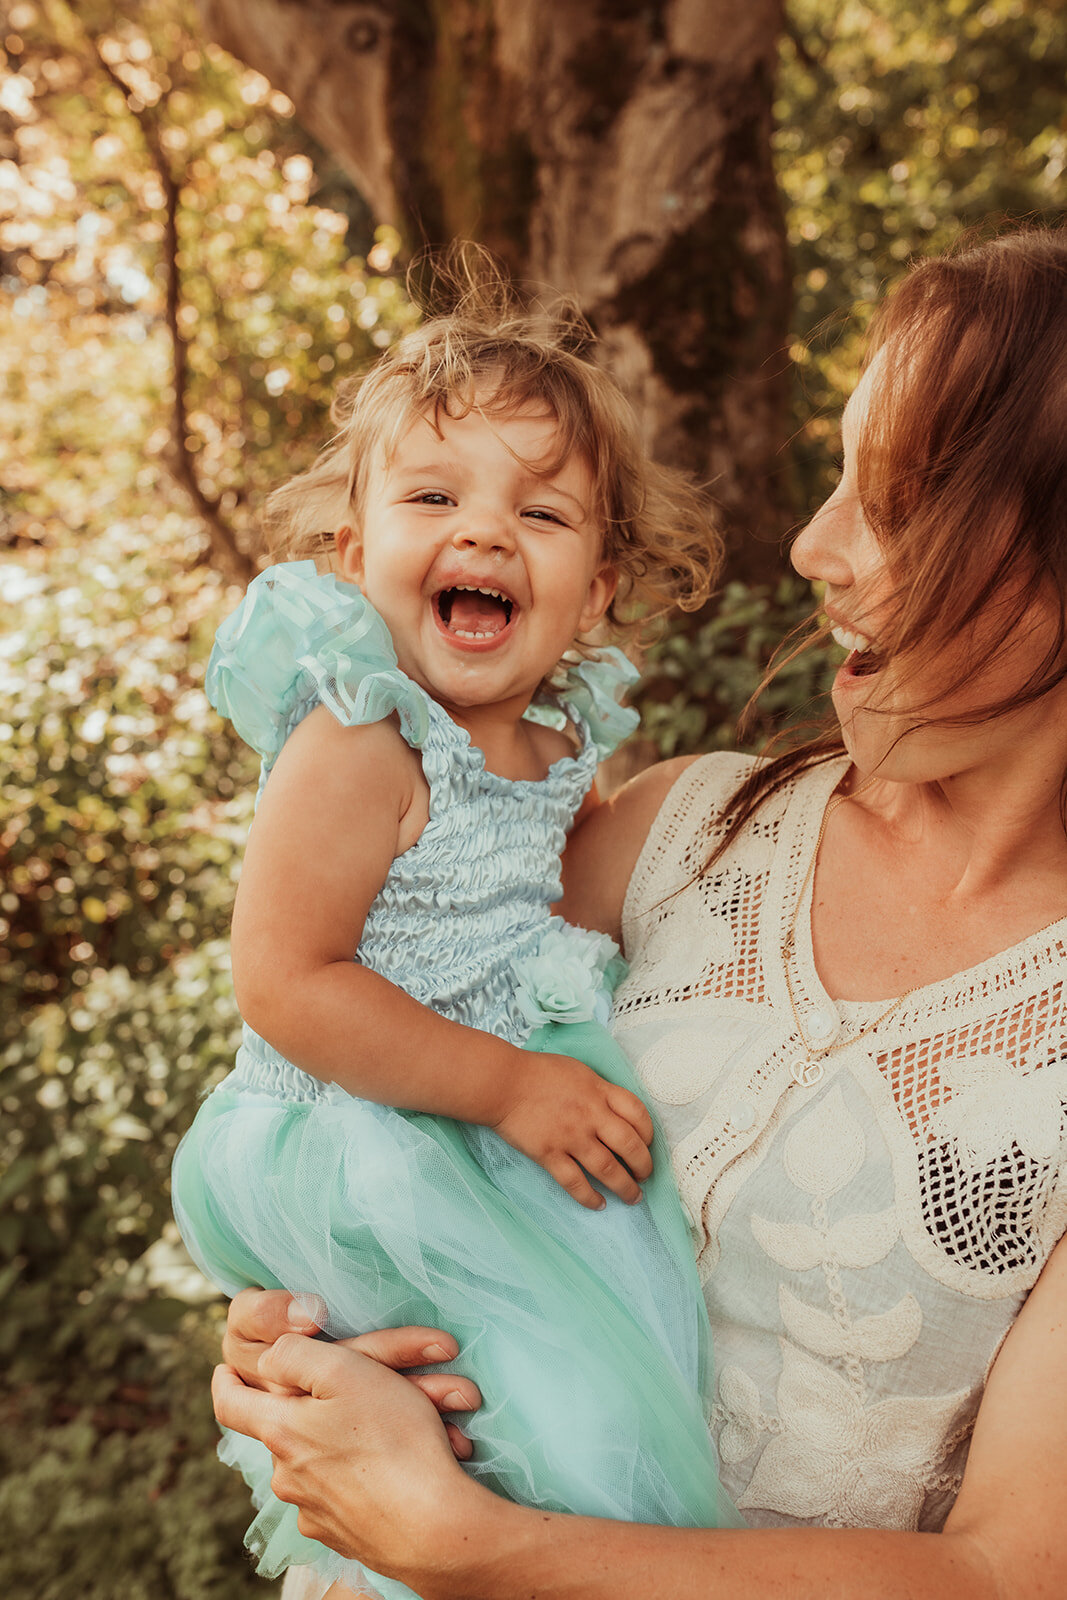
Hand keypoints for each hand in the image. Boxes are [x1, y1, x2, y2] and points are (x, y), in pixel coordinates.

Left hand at [212, 1333, 493, 1586]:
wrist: (433, 1528)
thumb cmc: (393, 1440)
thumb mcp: (344, 1370)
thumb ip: (294, 1354)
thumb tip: (268, 1358)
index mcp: (281, 1432)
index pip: (230, 1404)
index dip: (225, 1381)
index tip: (223, 1369)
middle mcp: (288, 1477)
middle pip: (289, 1428)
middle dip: (320, 1405)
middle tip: (366, 1387)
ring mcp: (315, 1511)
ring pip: (325, 1458)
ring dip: (356, 1438)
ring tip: (410, 1424)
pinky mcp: (345, 1535)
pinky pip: (348, 1490)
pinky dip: (368, 1473)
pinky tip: (403, 1463)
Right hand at [492, 1051, 653, 1208]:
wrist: (502, 1083)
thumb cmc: (538, 1073)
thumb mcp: (579, 1071)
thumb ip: (600, 1090)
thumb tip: (616, 1111)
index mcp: (599, 1091)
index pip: (638, 1114)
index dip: (649, 1133)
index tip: (647, 1144)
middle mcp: (591, 1115)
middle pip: (630, 1146)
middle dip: (643, 1166)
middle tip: (645, 1177)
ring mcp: (571, 1137)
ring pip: (608, 1169)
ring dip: (625, 1187)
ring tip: (633, 1198)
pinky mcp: (549, 1154)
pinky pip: (575, 1182)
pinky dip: (589, 1197)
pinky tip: (599, 1205)